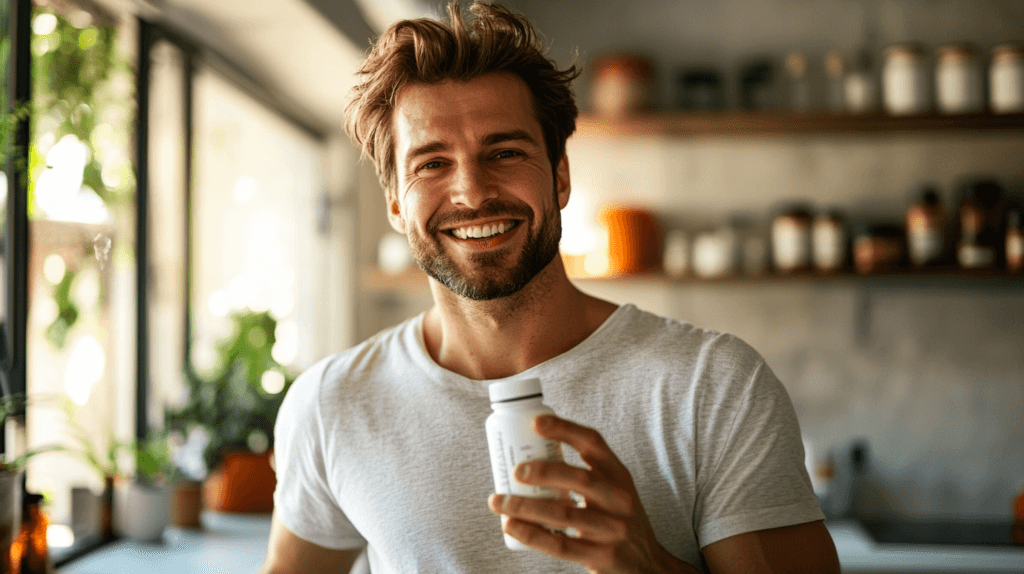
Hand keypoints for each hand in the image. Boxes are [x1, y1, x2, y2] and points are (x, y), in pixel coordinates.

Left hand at [487, 415, 698, 573]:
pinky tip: (511, 526)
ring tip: (498, 501)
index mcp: (619, 475)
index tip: (536, 423)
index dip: (565, 429)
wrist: (647, 564)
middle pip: (580, 479)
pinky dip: (532, 535)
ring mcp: (612, 529)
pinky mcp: (601, 556)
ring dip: (526, 507)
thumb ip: (584, 474)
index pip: (594, 444)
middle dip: (544, 472)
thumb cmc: (619, 520)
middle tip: (515, 470)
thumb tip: (531, 454)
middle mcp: (619, 499)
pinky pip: (560, 546)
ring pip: (564, 514)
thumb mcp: (614, 490)